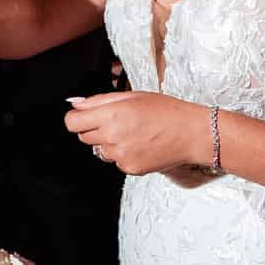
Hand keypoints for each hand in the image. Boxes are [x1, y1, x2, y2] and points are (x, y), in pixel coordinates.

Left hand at [64, 92, 210, 174]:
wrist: (192, 133)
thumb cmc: (166, 111)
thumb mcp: (131, 96)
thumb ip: (98, 101)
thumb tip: (75, 104)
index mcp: (111, 115)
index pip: (72, 123)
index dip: (77, 118)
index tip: (83, 117)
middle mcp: (113, 137)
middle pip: (84, 137)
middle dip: (94, 129)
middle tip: (117, 121)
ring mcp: (121, 155)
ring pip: (100, 151)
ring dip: (110, 143)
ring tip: (134, 133)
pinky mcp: (130, 168)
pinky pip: (116, 161)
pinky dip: (124, 154)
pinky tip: (141, 145)